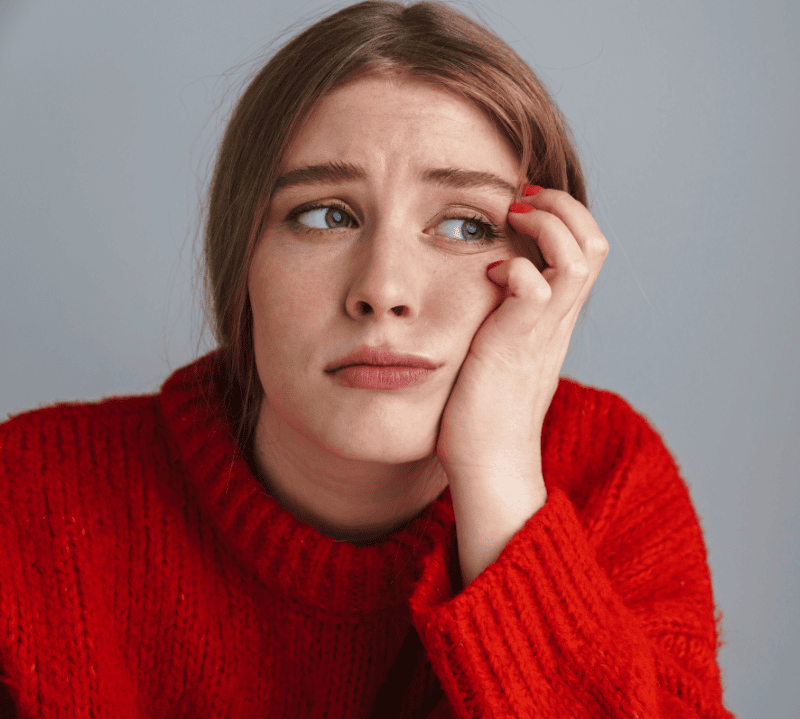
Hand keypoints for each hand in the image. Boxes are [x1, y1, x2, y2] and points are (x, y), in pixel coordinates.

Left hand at [435, 187, 608, 585]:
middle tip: (518, 201)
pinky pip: (537, 286)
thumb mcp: (499, 353)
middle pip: (596, 242)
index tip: (521, 206)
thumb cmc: (482, 413)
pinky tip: (486, 275)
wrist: (488, 466)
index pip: (586, 250)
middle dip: (562, 205)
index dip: (563, 216)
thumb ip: (501, 320)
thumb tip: (479, 288)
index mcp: (556, 320)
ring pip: (579, 255)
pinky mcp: (518, 345)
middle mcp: (559, 321)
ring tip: (509, 219)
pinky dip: (514, 266)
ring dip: (547, 223)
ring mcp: (543, 332)